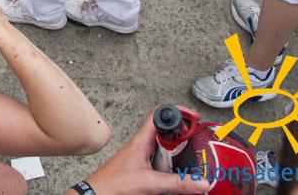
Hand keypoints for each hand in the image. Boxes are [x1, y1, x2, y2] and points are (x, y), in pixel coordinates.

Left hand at [76, 107, 209, 194]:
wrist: (97, 194)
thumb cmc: (114, 184)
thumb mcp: (150, 183)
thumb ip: (177, 183)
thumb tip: (201, 182)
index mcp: (141, 140)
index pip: (159, 114)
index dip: (177, 111)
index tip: (193, 116)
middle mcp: (141, 144)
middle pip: (164, 129)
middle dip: (181, 132)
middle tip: (196, 138)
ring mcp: (140, 155)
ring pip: (162, 145)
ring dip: (176, 148)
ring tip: (191, 154)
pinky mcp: (139, 167)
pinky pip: (158, 159)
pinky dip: (170, 161)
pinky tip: (176, 171)